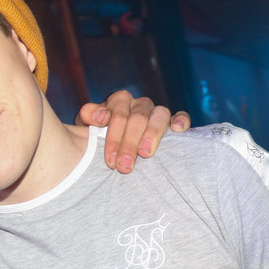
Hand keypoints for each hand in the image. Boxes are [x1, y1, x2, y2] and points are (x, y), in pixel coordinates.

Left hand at [77, 90, 191, 172]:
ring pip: (160, 114)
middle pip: (138, 117)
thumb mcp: (87, 128)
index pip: (117, 112)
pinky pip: (181, 116)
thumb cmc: (98, 138)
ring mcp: (156, 112)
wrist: (113, 148)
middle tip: (124, 166)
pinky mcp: (173, 121)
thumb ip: (88, 117)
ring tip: (145, 154)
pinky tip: (177, 130)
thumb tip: (99, 116)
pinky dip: (181, 121)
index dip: (113, 136)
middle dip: (129, 144)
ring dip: (152, 134)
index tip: (109, 159)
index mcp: (118, 102)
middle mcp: (139, 105)